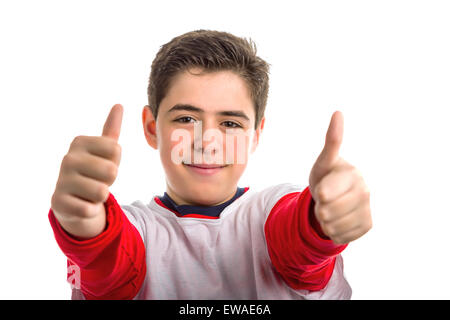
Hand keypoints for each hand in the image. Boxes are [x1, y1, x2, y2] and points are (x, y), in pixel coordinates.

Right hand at [51, 104, 123, 237]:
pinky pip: (90, 209)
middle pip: (112, 171)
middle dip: (109, 181)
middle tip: (97, 181)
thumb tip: (119, 105)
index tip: (102, 165)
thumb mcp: (103, 151)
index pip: (116, 150)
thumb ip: (111, 129)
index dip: (115, 162)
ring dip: (100, 197)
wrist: (73, 201)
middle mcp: (68, 158)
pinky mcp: (58, 202)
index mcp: (80, 142)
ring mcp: (61, 180)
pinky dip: (91, 211)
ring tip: (89, 193)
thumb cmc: (93, 172)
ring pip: (102, 192)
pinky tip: (81, 205)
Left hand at [308, 111, 371, 244]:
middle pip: (325, 212)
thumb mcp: (323, 162)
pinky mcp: (368, 224)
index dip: (318, 194)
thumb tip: (339, 112)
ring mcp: (368, 208)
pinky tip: (339, 219)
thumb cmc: (327, 176)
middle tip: (324, 199)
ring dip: (325, 221)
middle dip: (318, 208)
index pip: (324, 194)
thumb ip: (332, 141)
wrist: (336, 197)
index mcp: (352, 173)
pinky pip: (340, 237)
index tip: (321, 189)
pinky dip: (334, 231)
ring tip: (330, 208)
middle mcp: (364, 190)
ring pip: (331, 226)